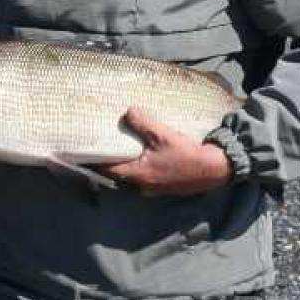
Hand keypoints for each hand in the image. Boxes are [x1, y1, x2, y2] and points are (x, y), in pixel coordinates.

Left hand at [101, 107, 233, 196]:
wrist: (214, 169)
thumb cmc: (186, 154)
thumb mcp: (163, 134)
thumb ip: (143, 123)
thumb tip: (127, 112)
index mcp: (138, 174)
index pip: (108, 169)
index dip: (95, 160)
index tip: (84, 150)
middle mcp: (142, 185)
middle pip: (118, 173)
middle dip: (110, 160)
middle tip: (102, 144)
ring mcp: (154, 188)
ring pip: (132, 175)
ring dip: (125, 163)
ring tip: (119, 146)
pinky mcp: (164, 186)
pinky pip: (144, 175)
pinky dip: (139, 165)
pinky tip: (142, 153)